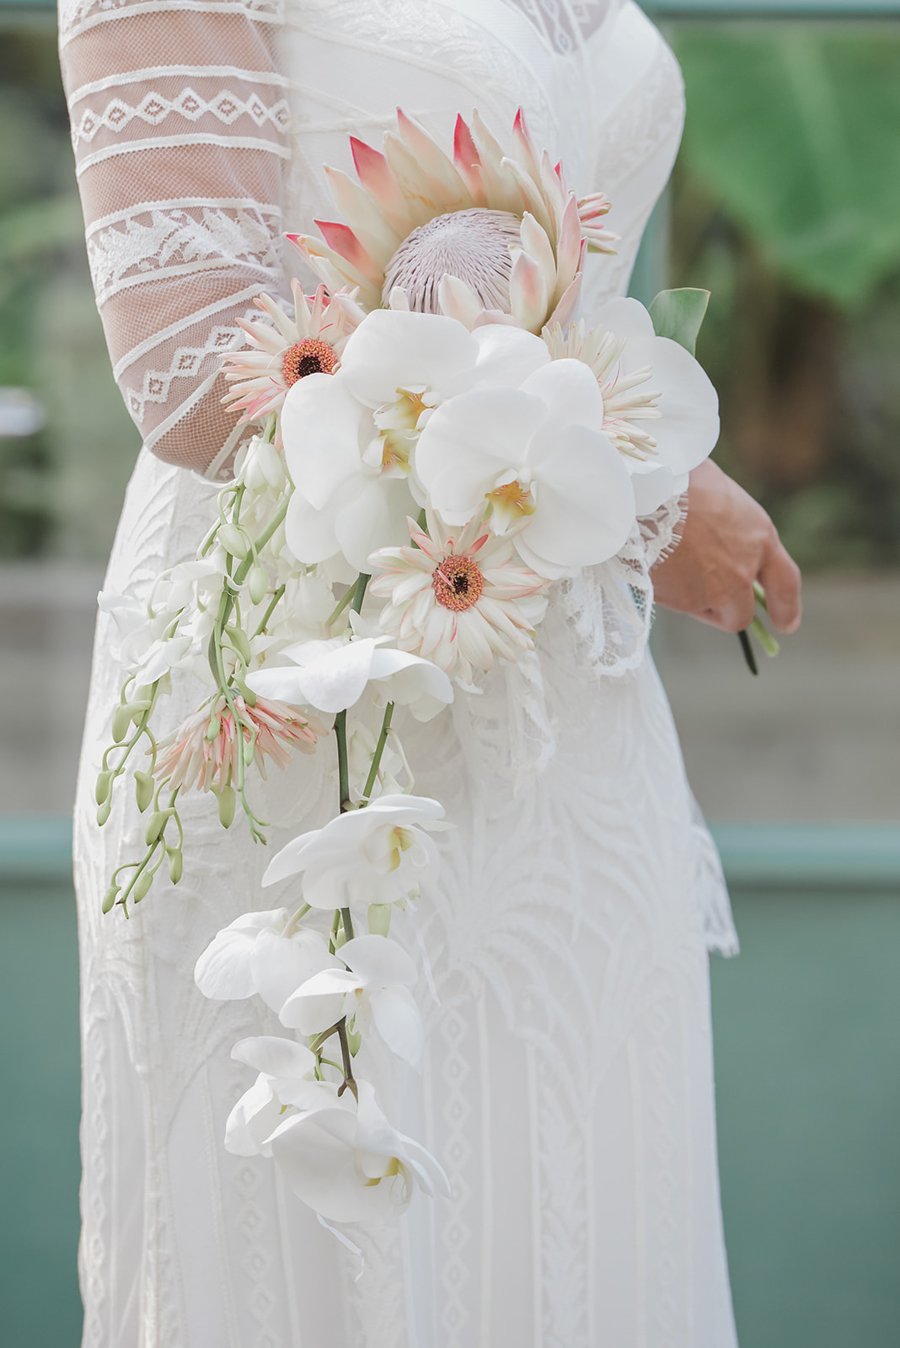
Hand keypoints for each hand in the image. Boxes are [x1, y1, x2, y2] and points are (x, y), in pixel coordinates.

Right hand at [651, 460, 801, 633]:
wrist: (648, 492)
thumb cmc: (681, 482)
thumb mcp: (723, 502)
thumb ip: (733, 533)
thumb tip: (720, 551)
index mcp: (759, 538)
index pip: (785, 583)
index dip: (787, 607)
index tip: (787, 624)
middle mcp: (742, 571)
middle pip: (741, 614)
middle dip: (727, 610)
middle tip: (710, 601)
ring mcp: (713, 591)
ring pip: (705, 611)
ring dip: (693, 599)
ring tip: (671, 565)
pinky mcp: (683, 601)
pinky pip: (678, 604)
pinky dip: (669, 592)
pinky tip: (656, 565)